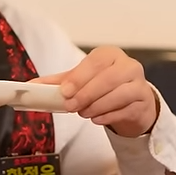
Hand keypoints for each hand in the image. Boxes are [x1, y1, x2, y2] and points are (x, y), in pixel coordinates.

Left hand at [33, 46, 160, 137]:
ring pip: (119, 94)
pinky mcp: (144, 102)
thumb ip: (59, 82)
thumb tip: (32, 86)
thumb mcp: (82, 80)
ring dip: (97, 106)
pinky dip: (108, 116)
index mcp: (110, 55)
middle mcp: (128, 66)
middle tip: (70, 106)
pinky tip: (97, 119)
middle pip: (109, 78)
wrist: (133, 101)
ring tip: (83, 113)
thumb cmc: (105, 86)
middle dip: (86, 94)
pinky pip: (126, 109)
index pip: (95, 62)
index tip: (65, 91)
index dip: (79, 77)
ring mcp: (139, 84)